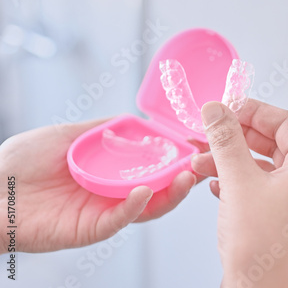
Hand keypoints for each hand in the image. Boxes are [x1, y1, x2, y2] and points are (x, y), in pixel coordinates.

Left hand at [0, 119, 198, 253]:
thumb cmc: (21, 161)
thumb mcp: (68, 134)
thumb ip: (102, 129)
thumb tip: (135, 120)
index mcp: (109, 171)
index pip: (150, 164)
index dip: (174, 155)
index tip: (194, 142)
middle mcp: (112, 192)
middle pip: (158, 188)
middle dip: (184, 176)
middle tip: (203, 161)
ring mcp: (103, 211)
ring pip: (147, 207)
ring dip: (171, 193)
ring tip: (187, 176)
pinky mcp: (91, 229)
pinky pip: (120, 219)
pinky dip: (137, 205)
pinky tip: (147, 190)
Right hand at [192, 100, 287, 287]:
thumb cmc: (260, 245)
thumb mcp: (238, 181)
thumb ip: (226, 139)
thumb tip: (216, 109)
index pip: (286, 123)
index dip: (252, 111)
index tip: (225, 107)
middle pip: (276, 144)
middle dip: (236, 139)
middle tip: (210, 132)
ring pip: (267, 169)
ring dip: (233, 163)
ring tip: (201, 163)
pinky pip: (267, 189)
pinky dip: (241, 183)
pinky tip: (216, 186)